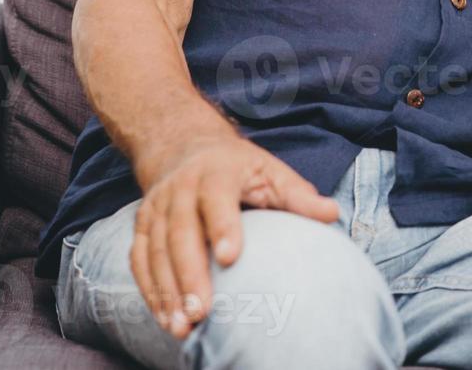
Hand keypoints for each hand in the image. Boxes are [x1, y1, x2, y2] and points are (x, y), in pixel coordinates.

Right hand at [130, 135, 339, 338]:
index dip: (222, 226)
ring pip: (155, 249)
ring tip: (180, 327)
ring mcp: (156, 207)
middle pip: (180, 231)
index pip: (217, 199)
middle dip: (189, 273)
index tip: (231, 258)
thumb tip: (332, 214)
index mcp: (216, 172)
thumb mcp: (269, 170)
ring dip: (166, 290)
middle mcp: (181, 188)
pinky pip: (139, 258)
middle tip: (201, 312)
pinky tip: (163, 317)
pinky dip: (148, 289)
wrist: (183, 145)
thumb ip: (298, 195)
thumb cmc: (237, 167)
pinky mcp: (141, 224)